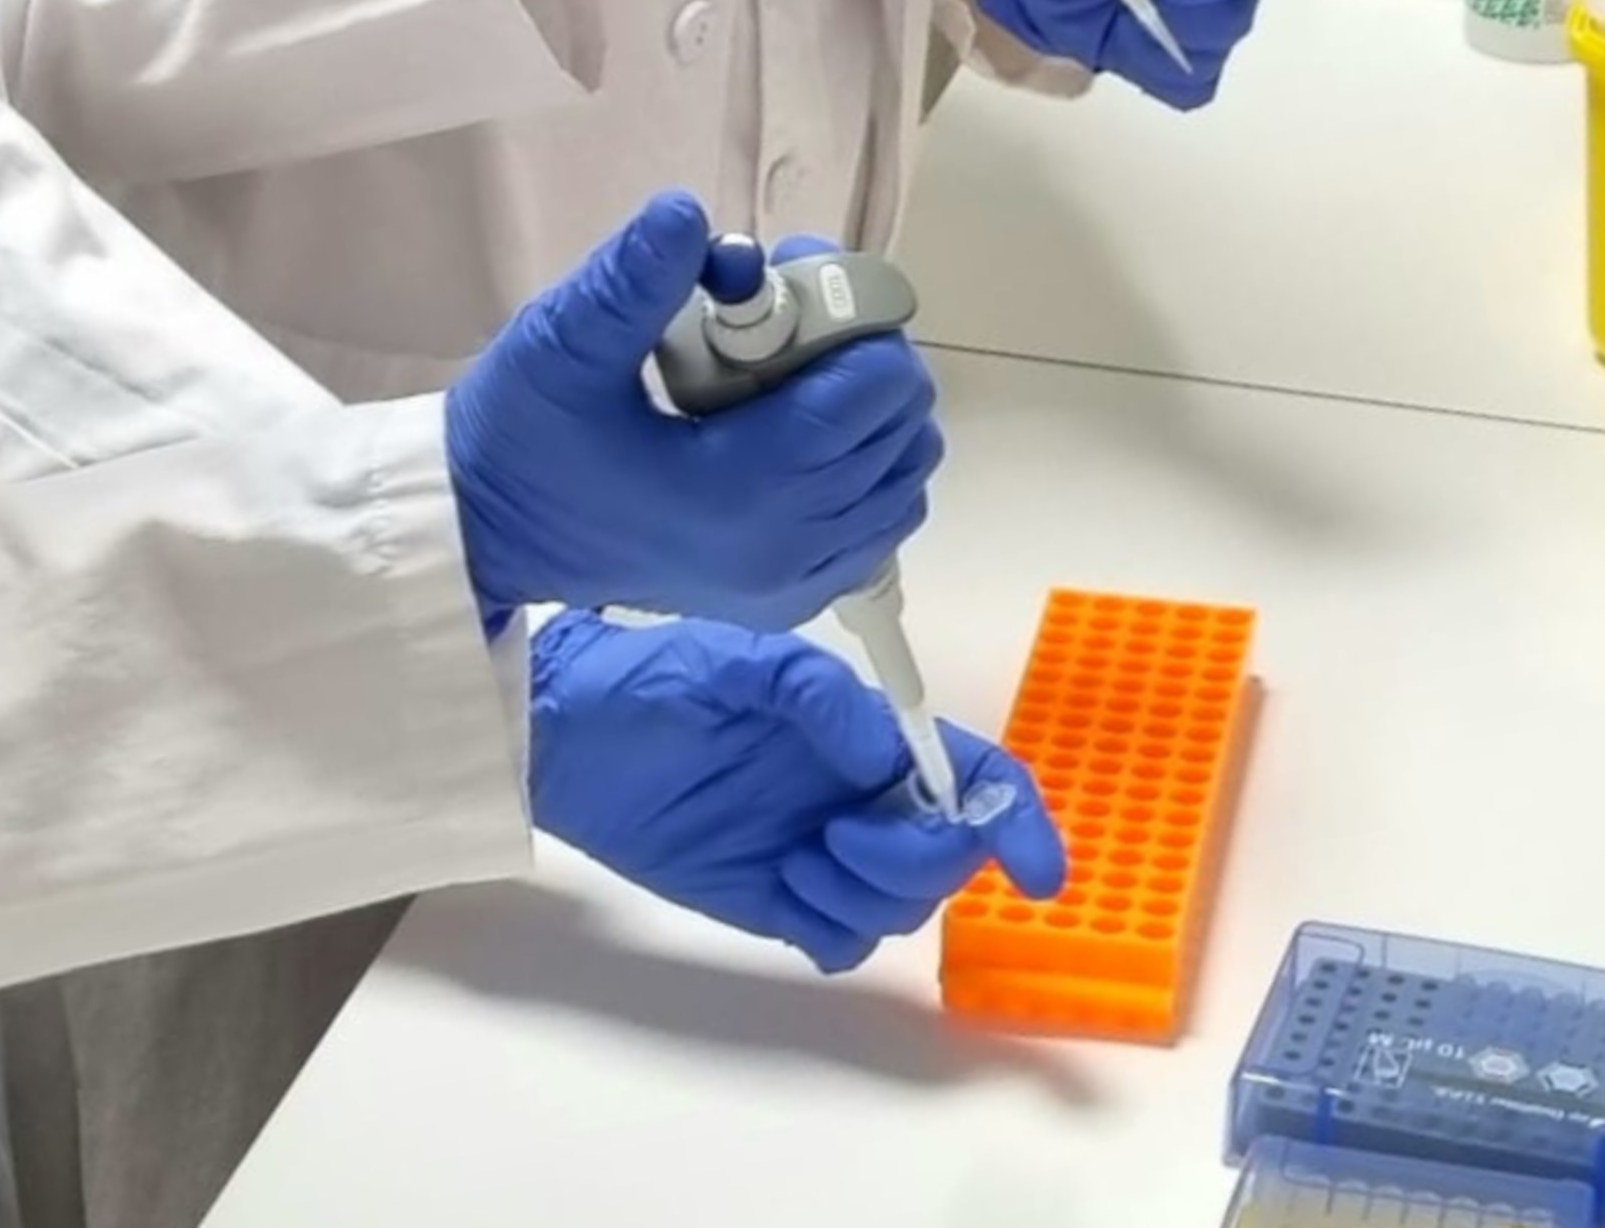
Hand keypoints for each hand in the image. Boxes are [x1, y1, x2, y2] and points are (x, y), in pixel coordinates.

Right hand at [444, 193, 940, 626]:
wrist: (486, 533)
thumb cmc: (520, 437)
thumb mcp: (560, 346)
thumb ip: (631, 282)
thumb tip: (688, 212)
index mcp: (741, 494)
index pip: (869, 396)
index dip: (858, 316)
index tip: (793, 274)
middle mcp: (786, 552)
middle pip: (899, 430)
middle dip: (858, 354)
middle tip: (780, 314)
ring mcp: (793, 585)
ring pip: (901, 477)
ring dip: (865, 410)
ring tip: (785, 372)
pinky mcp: (786, 599)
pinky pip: (875, 522)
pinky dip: (861, 466)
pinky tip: (794, 429)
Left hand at [526, 612, 1064, 972]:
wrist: (569, 737)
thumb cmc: (651, 679)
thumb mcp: (736, 664)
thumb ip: (816, 698)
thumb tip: (881, 742)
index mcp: (865, 734)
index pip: (971, 776)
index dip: (1016, 822)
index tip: (1036, 870)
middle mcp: (856, 795)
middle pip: (948, 852)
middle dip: (923, 857)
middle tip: (845, 834)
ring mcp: (820, 851)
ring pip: (902, 905)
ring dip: (873, 890)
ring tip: (802, 857)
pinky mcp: (778, 901)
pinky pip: (844, 940)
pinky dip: (837, 926)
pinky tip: (787, 885)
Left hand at [972, 0, 1282, 109]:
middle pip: (1240, 4)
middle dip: (1186, 15)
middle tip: (1127, 5)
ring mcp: (1199, 16)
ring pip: (1218, 49)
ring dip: (1165, 47)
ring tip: (1117, 22)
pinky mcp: (1177, 59)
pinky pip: (1192, 86)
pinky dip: (1156, 77)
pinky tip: (1122, 49)